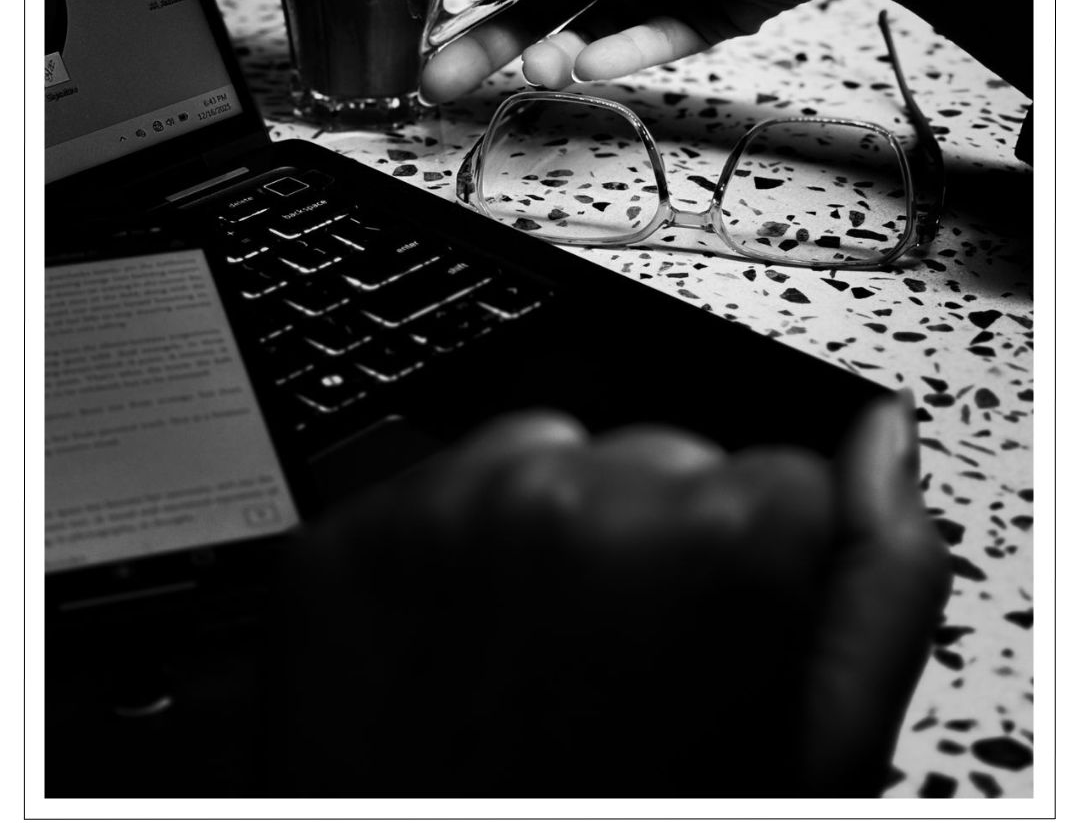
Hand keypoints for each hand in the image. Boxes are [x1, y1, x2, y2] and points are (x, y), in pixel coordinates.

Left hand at [270, 394, 948, 796]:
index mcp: (713, 548)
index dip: (765, 580)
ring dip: (559, 544)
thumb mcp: (797, 761)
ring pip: (555, 464)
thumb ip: (873, 592)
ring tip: (539, 671)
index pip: (790, 483)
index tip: (723, 651)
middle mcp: (577, 495)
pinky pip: (444, 491)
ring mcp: (447, 513)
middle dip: (661, 552)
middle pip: (668, 465)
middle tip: (619, 687)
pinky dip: (462, 556)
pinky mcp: (351, 539)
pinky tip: (462, 657)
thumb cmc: (623, 830)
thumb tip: (882, 449)